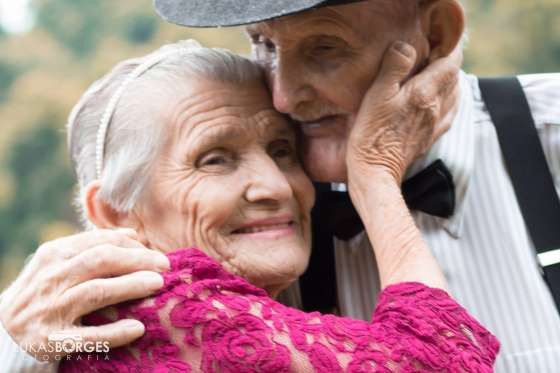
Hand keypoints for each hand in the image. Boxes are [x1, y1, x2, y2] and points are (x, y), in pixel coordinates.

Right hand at [0, 229, 169, 361]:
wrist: (2, 334)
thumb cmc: (41, 294)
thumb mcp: (58, 264)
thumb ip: (91, 248)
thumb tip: (131, 234)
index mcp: (54, 255)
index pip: (99, 242)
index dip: (132, 245)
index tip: (154, 252)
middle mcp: (51, 278)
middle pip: (102, 260)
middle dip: (138, 260)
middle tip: (165, 265)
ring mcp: (51, 309)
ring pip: (97, 291)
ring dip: (132, 285)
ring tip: (157, 284)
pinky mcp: (52, 340)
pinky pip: (89, 336)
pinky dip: (115, 332)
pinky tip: (137, 328)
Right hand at [347, 41, 461, 183]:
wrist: (374, 173)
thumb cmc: (371, 134)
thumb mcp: (376, 95)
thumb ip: (394, 67)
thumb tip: (407, 45)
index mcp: (424, 93)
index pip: (450, 62)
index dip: (447, 46)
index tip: (435, 39)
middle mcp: (436, 108)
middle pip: (454, 77)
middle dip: (446, 61)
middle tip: (431, 52)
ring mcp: (434, 124)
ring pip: (454, 94)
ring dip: (448, 80)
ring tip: (433, 73)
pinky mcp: (429, 137)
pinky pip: (450, 113)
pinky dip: (449, 100)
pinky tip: (439, 100)